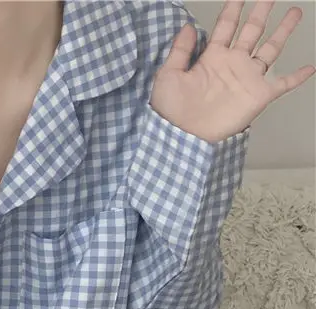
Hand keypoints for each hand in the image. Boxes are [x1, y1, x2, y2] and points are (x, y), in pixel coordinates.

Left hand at [150, 0, 315, 142]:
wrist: (184, 136)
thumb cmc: (172, 110)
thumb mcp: (168, 76)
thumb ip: (179, 51)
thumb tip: (189, 26)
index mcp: (212, 58)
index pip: (225, 26)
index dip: (233, 9)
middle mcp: (233, 64)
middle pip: (251, 31)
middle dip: (261, 12)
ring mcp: (248, 78)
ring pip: (271, 49)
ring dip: (283, 31)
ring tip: (295, 12)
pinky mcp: (259, 95)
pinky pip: (283, 84)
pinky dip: (298, 76)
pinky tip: (310, 67)